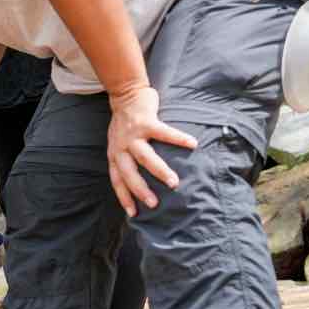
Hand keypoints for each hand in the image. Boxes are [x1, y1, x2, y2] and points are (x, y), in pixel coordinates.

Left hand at [107, 85, 196, 214]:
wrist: (125, 94)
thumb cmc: (125, 124)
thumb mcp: (118, 144)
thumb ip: (126, 159)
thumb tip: (143, 181)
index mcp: (115, 154)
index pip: (117, 180)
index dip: (124, 197)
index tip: (133, 214)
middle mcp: (121, 147)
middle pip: (129, 173)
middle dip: (140, 190)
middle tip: (153, 204)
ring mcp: (132, 135)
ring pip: (145, 157)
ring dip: (160, 171)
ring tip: (174, 183)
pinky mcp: (146, 122)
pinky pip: (164, 133)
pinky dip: (178, 139)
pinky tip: (193, 144)